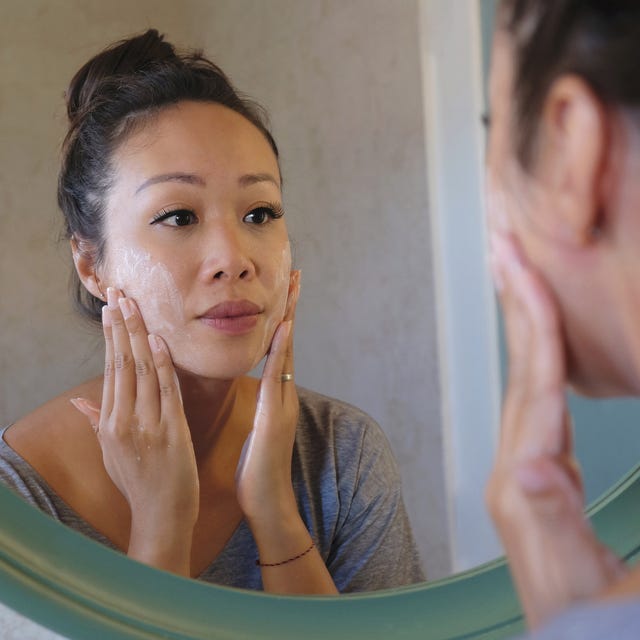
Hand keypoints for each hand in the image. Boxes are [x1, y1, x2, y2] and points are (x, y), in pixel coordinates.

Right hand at [70, 287, 198, 573]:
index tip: (111, 312)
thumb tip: (76, 401)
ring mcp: (147, 426)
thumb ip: (96, 423)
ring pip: (141, 372)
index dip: (112, 339)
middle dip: (121, 328)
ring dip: (138, 336)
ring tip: (134, 307)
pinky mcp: (171, 433)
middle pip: (122, 365)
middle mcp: (123, 422)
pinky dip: (162, 364)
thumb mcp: (110, 454)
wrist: (161, 517)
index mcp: (109, 424)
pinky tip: (158, 340)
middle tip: (119, 295)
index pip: (110, 371)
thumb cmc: (138, 483)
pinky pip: (166, 392)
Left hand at [235, 270, 300, 526]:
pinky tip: (282, 329)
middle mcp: (284, 393)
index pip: (277, 348)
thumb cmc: (255, 469)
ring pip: (287, 352)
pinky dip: (282, 351)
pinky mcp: (276, 416)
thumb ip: (260, 406)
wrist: (267, 502)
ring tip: (292, 288)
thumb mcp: (255, 429)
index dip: (280, 318)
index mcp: (275, 395)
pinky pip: (278, 377)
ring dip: (290, 318)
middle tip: (295, 274)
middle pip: (288, 341)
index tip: (282, 290)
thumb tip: (258, 388)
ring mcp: (283, 403)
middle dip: (291, 307)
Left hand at [486, 232, 624, 627]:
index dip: (535, 324)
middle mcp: (516, 465)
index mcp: (529, 479)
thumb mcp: (607, 580)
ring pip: (523, 381)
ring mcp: (523, 467)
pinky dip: (538, 360)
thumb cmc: (599, 614)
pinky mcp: (538, 474)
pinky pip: (536, 403)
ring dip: (522, 324)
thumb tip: (538, 470)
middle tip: (502, 245)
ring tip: (516, 272)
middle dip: (514, 304)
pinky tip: (540, 338)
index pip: (535, 384)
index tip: (524, 270)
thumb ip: (564, 514)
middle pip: (518, 369)